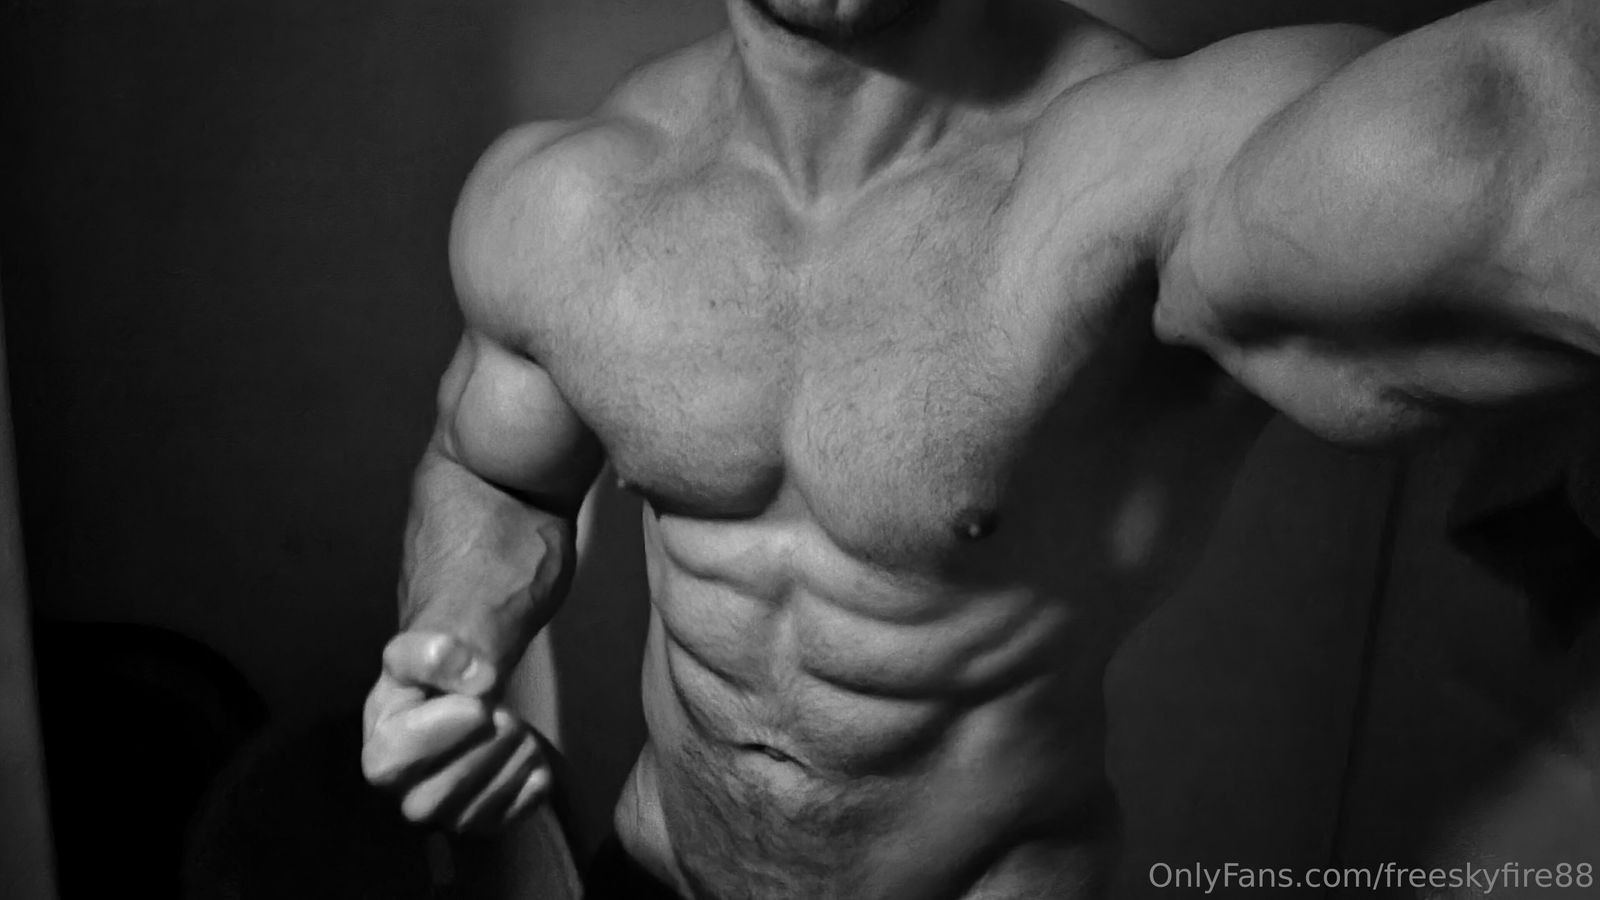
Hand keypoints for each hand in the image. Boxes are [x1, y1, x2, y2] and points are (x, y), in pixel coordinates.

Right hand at [362, 631, 550, 831]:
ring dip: (509, 765)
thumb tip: (479, 680)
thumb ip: (437, 653)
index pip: (392, 762)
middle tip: (507, 716)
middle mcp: (405, 791)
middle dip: (480, 753)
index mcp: (380, 748)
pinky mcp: (486, 819)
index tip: (478, 705)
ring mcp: (447, 811)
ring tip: (520, 728)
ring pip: (472, 816)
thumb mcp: (426, 643)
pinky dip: (531, 784)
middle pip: (431, 800)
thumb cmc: (437, 668)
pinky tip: (531, 753)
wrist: (468, 685)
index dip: (440, 733)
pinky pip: (511, 820)